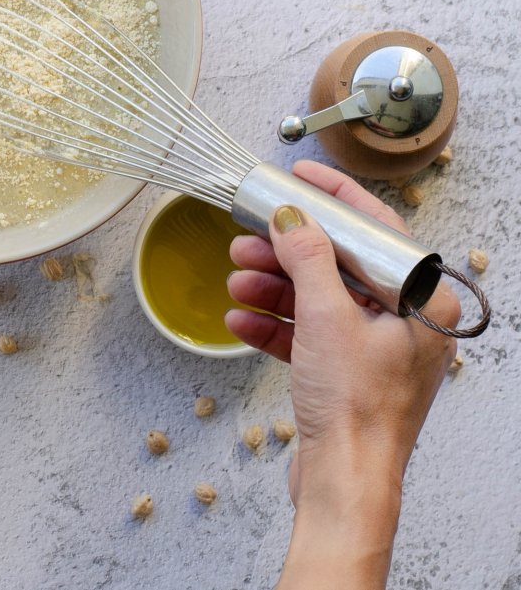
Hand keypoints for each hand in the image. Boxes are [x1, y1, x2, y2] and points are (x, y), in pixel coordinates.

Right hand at [225, 160, 458, 587]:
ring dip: (272, 287)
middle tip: (248, 238)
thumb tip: (292, 217)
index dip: (334, 197)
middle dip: (287, 251)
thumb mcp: (326, 318)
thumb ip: (308, 258)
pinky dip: (274, 323)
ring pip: (318, 297)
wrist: (345, 482)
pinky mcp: (346, 373)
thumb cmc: (356, 411)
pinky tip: (241, 319)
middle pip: (340, 263)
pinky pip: (307, 333)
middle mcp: (404, 322)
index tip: (299, 176)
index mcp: (422, 302)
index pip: (378, 229)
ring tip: (236, 281)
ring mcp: (375, 349)